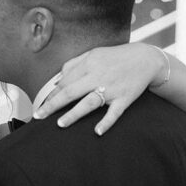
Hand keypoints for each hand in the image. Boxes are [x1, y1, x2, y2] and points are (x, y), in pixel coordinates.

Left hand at [33, 43, 164, 134]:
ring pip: (89, 102)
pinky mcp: (125, 98)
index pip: (65, 81)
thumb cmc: (117, 57)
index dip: (51, 94)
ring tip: (60, 124)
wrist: (146, 58)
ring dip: (74, 114)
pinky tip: (97, 131)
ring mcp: (112, 88)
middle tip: (39, 116)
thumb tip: (57, 79)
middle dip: (53, 104)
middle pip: (71, 91)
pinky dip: (106, 122)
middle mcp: (98, 76)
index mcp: (89, 64)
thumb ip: (74, 64)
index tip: (40, 105)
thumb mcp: (94, 53)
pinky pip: (115, 112)